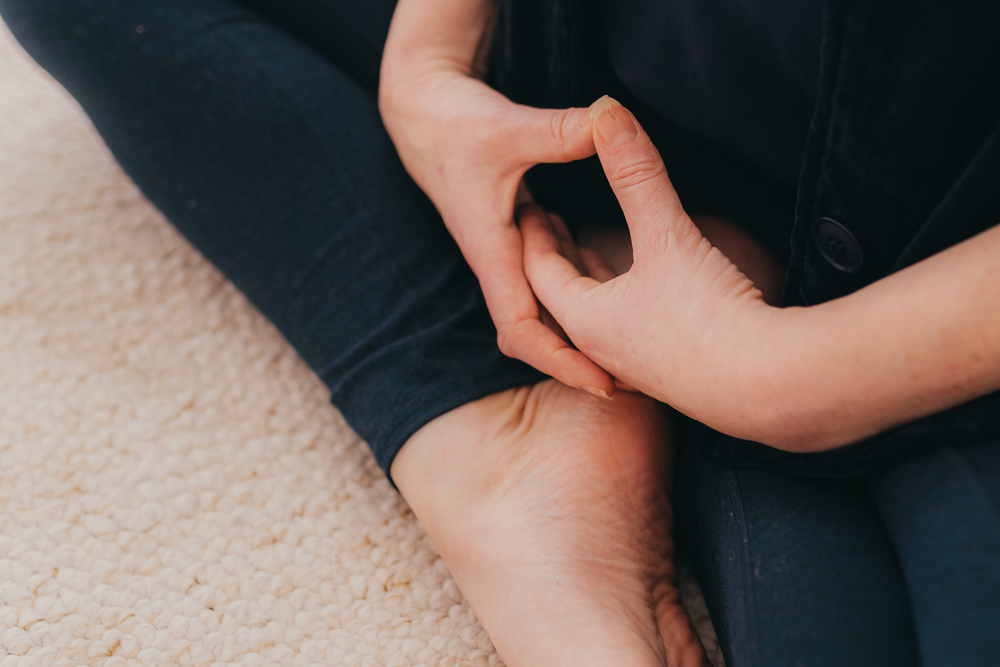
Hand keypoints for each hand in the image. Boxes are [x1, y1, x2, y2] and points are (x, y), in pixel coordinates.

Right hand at [379, 0, 615, 398]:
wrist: (421, 113)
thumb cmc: (453, 124)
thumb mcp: (508, 128)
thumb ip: (558, 132)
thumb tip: (608, 125)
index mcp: (491, 252)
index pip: (522, 329)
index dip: (560, 361)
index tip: (604, 382)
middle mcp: (498, 261)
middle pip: (534, 334)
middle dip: (577, 360)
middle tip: (634, 381)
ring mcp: (507, 251)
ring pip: (542, 309)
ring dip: (578, 330)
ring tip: (631, 349)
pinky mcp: (515, 235)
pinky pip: (546, 280)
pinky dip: (575, 290)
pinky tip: (611, 285)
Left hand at [522, 97, 778, 438]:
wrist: (768, 388)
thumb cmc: (707, 316)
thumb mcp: (667, 234)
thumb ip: (636, 172)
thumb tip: (606, 108)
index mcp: (585, 320)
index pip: (539, 270)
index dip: (534, 233)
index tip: (531, 202)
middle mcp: (602, 349)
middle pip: (563, 297)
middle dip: (555, 257)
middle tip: (549, 222)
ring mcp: (636, 367)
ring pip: (597, 317)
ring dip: (588, 283)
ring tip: (586, 254)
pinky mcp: (672, 374)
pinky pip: (630, 330)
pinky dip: (621, 302)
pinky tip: (641, 294)